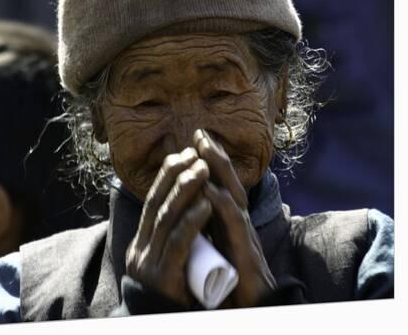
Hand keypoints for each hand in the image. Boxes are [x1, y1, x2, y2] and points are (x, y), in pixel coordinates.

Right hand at [125, 147, 212, 305]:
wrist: (162, 323)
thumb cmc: (173, 291)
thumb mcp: (166, 258)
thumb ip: (170, 236)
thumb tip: (184, 205)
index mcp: (141, 242)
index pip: (152, 200)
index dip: (167, 175)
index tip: (184, 154)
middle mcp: (140, 248)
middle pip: (156, 203)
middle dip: (175, 175)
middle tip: (195, 154)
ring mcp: (148, 263)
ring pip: (166, 217)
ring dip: (186, 190)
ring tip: (203, 169)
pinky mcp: (162, 278)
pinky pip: (178, 243)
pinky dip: (192, 221)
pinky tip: (206, 205)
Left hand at [193, 128, 276, 307]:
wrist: (250, 308)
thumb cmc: (232, 280)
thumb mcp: (216, 247)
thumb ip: (208, 227)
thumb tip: (191, 207)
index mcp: (228, 223)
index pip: (219, 185)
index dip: (209, 163)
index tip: (195, 140)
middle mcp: (238, 224)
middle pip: (228, 184)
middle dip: (214, 156)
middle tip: (201, 133)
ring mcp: (244, 237)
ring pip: (233, 196)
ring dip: (219, 171)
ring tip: (204, 149)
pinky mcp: (246, 254)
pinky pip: (234, 226)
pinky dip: (222, 206)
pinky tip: (210, 191)